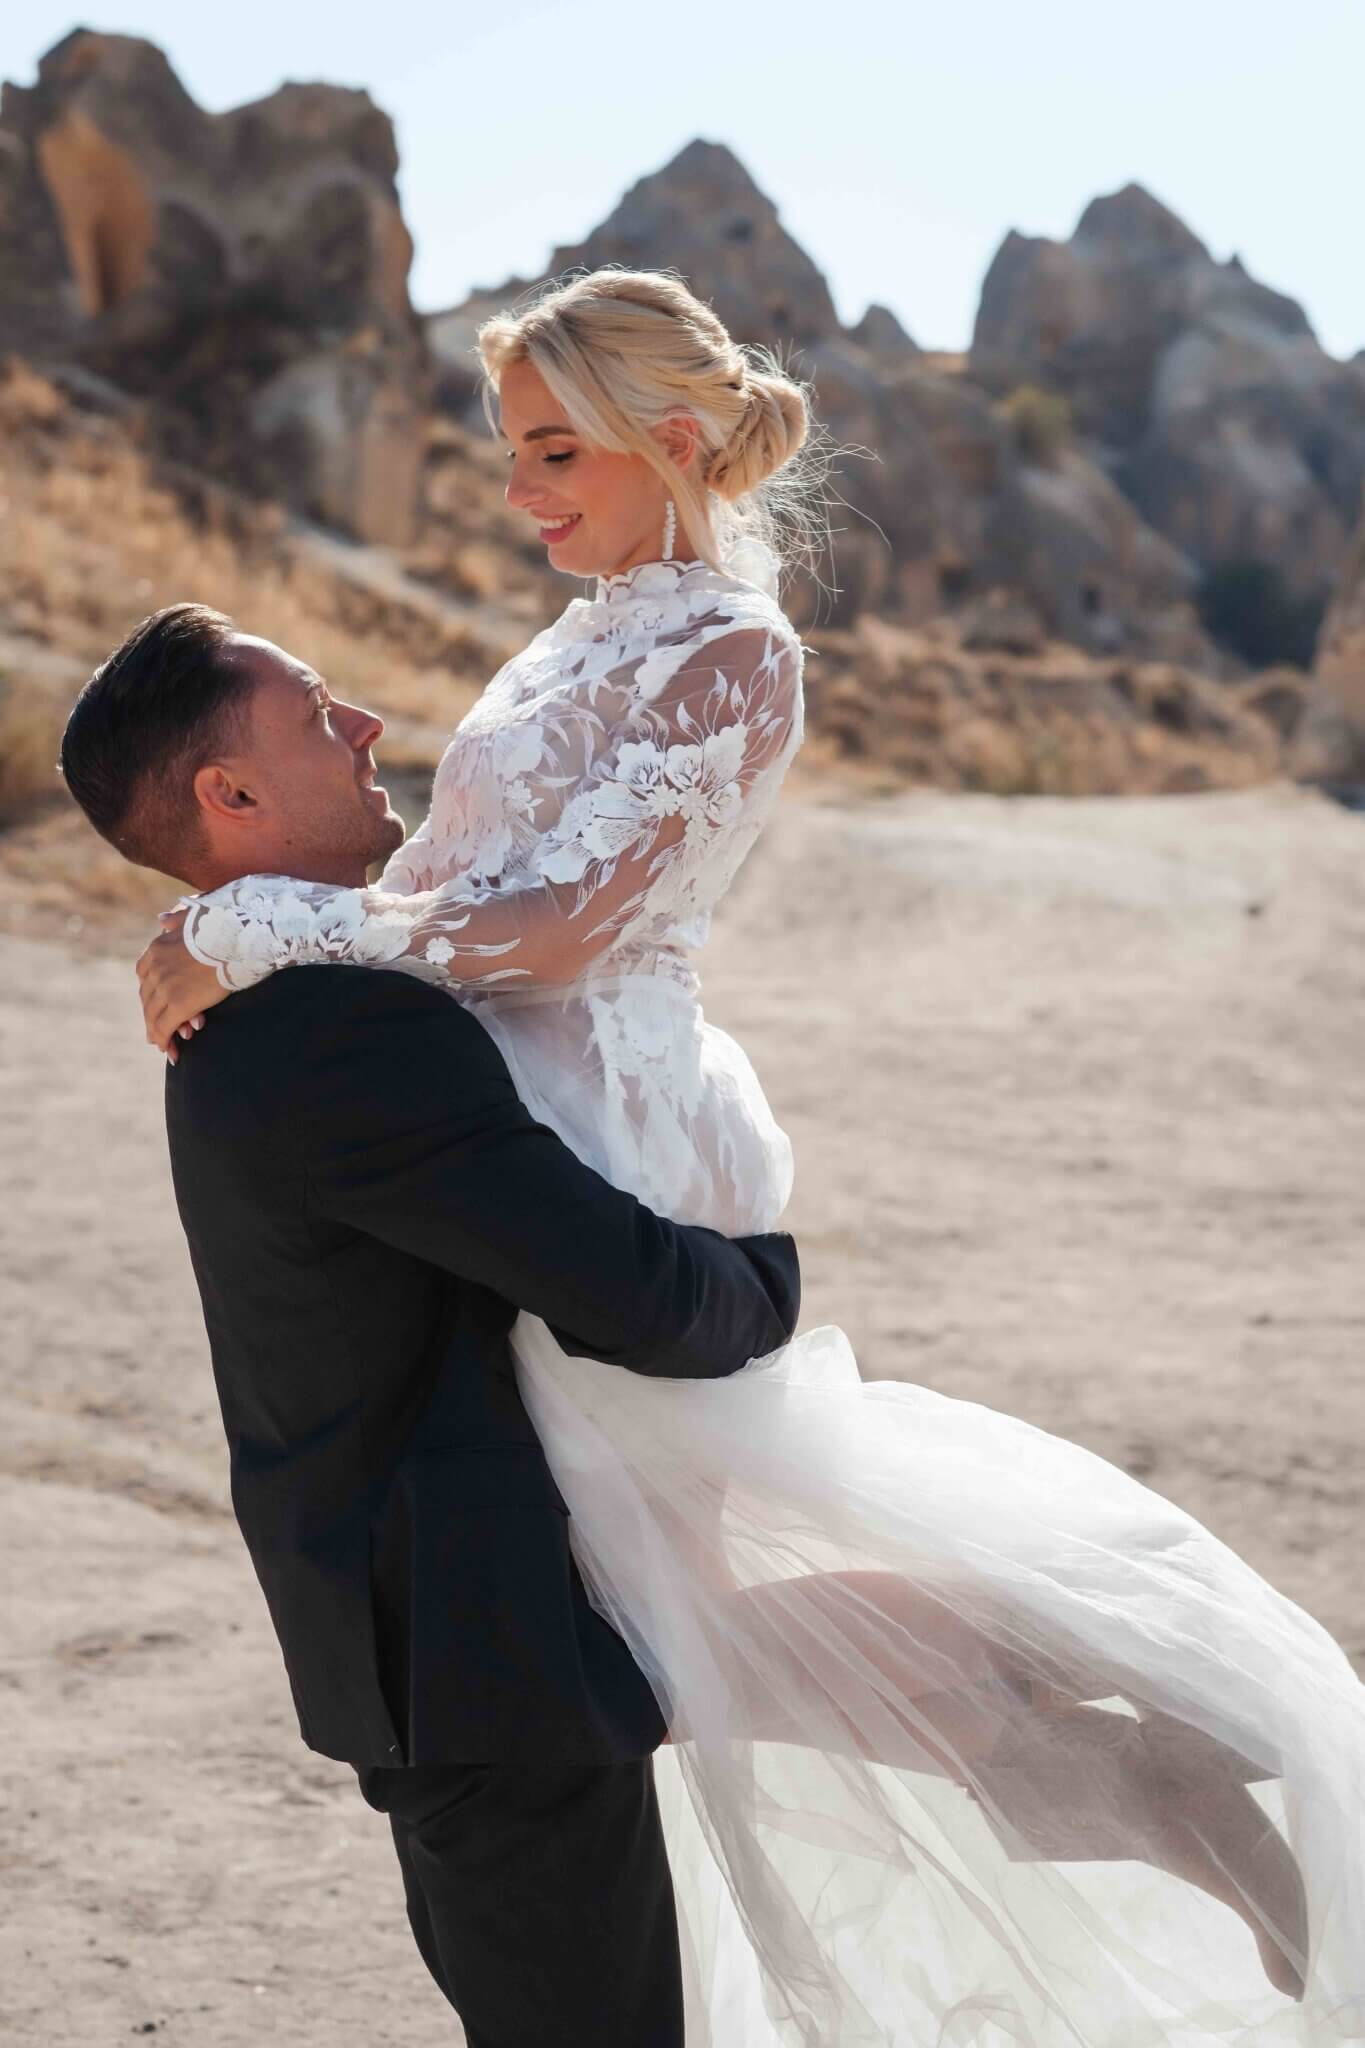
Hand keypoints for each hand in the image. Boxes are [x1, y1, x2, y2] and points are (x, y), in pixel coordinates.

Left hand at [136, 910, 229, 1063]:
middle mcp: (155, 968)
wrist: (240, 937)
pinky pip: (164, 1028)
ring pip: (153, 1016)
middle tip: (158, 1032)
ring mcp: (165, 987)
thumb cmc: (225, 926)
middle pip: (147, 999)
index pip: (144, 976)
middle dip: (153, 1016)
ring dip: (158, 1033)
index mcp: (157, 949)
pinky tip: (171, 1051)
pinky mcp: (179, 1004)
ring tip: (165, 1046)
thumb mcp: (194, 915)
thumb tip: (162, 918)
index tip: (157, 1005)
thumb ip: (176, 919)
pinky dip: (165, 1041)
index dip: (151, 994)